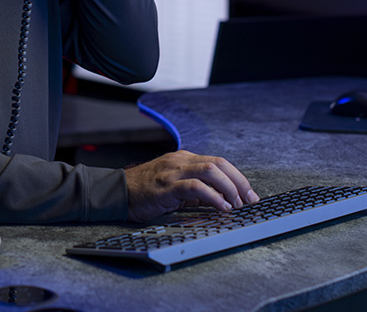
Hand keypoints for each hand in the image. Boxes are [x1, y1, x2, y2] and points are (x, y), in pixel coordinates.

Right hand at [123, 150, 260, 222]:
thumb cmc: (145, 191)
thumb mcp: (174, 187)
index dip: (238, 177)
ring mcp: (173, 171)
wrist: (117, 192)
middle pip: (219, 163)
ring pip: (210, 170)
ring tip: (236, 204)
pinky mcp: (166, 186)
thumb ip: (196, 191)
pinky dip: (213, 197)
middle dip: (239, 181)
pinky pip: (195, 187)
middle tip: (249, 200)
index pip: (218, 162)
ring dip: (229, 188)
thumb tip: (220, 201)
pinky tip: (221, 207)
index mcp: (184, 159)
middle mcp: (180, 161)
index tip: (249, 194)